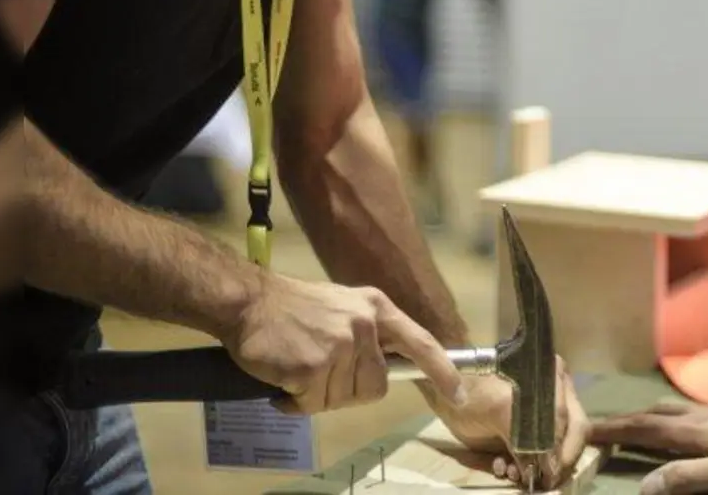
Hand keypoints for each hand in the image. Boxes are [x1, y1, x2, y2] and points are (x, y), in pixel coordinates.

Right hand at [223, 273, 463, 413]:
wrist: (248, 302)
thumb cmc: (292, 308)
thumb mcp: (342, 308)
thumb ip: (368, 336)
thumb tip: (385, 370)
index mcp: (376, 308)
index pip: (420, 342)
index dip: (442, 370)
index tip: (459, 393)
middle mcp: (364, 325)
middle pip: (376, 387)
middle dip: (348, 391)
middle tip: (319, 377)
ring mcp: (340, 345)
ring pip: (342, 399)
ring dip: (316, 397)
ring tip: (297, 370)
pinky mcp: (313, 366)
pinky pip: (312, 404)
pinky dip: (295, 402)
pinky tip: (283, 382)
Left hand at [422, 356, 588, 489]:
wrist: (446, 390)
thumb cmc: (472, 389)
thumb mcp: (499, 407)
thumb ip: (526, 433)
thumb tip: (547, 464)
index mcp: (556, 380)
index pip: (572, 421)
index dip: (563, 450)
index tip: (549, 473)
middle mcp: (558, 396)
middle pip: (572, 437)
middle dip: (555, 463)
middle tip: (542, 482)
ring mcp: (544, 416)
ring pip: (556, 450)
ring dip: (537, 467)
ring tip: (513, 473)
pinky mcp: (528, 433)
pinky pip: (536, 456)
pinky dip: (522, 467)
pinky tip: (502, 468)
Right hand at [590, 400, 707, 494]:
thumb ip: (689, 477)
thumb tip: (645, 487)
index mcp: (695, 432)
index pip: (644, 429)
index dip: (612, 431)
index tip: (582, 431)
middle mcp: (699, 417)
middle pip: (651, 416)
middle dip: (621, 421)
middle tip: (595, 427)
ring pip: (669, 411)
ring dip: (643, 417)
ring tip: (629, 424)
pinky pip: (686, 414)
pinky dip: (667, 418)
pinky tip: (678, 425)